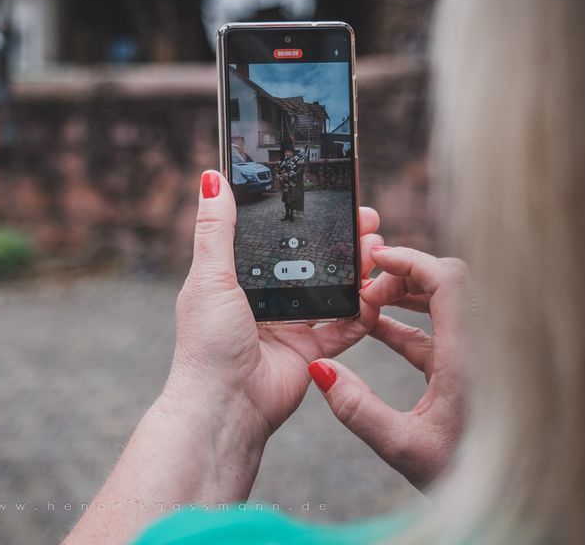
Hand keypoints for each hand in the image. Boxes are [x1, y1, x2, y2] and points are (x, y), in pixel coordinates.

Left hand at [163, 171, 385, 443]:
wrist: (225, 406)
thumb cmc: (206, 344)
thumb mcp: (209, 276)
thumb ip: (216, 228)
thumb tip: (211, 178)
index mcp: (236, 278)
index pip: (276, 238)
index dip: (304, 219)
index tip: (331, 196)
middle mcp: (264, 299)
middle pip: (311, 261)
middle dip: (341, 240)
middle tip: (368, 220)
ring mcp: (290, 325)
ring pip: (332, 289)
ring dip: (358, 269)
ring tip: (378, 248)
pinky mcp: (311, 351)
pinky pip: (345, 326)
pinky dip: (363, 311)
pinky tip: (376, 292)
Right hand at [308, 246, 468, 488]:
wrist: (501, 498)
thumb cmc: (462, 476)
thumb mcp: (403, 448)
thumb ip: (358, 410)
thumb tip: (321, 371)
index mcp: (469, 357)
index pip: (448, 280)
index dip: (411, 260)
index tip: (375, 259)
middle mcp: (480, 348)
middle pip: (448, 283)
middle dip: (402, 276)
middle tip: (364, 292)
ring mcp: (477, 356)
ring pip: (445, 304)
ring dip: (406, 297)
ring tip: (366, 305)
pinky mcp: (470, 369)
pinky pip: (440, 330)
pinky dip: (408, 322)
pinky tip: (376, 328)